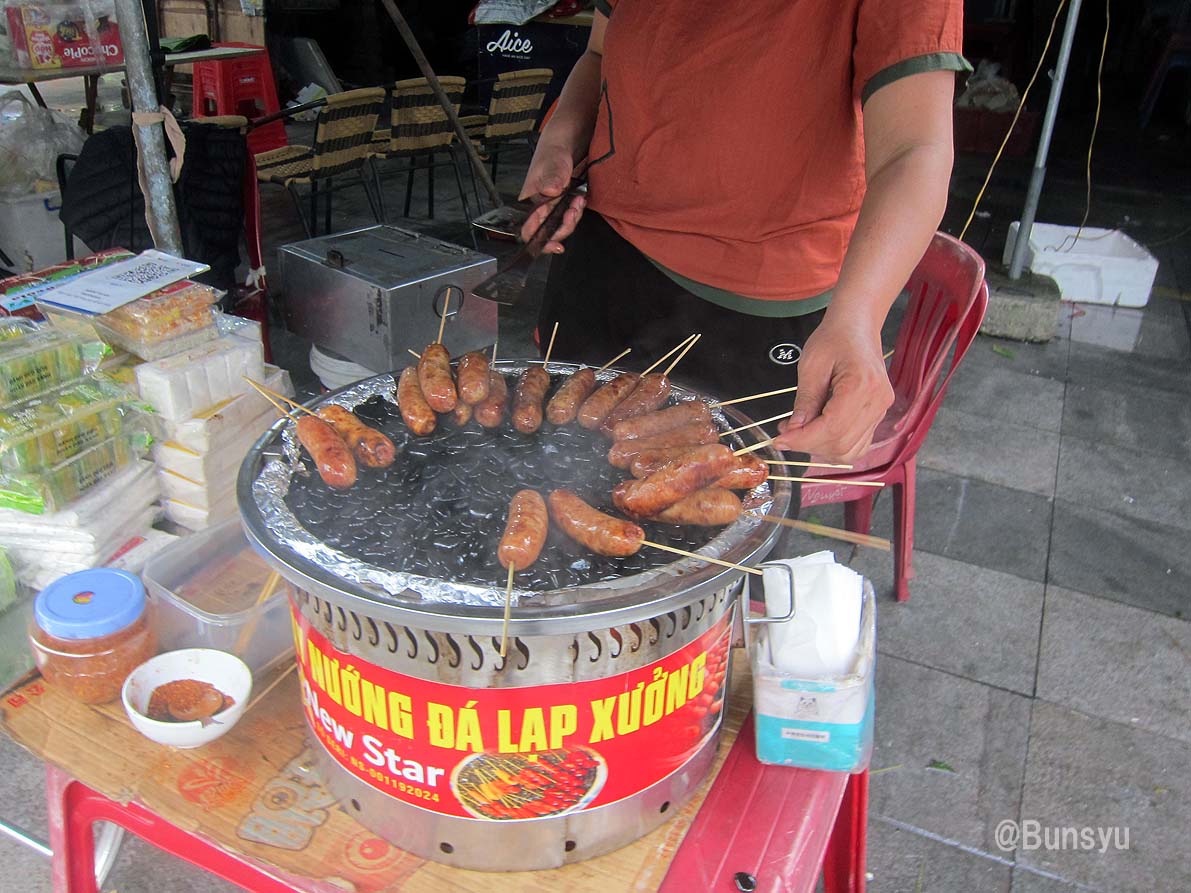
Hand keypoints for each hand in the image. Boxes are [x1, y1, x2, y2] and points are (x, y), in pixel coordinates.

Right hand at [518, 143, 586, 252]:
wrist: (568, 141)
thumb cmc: (554, 149)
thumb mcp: (553, 161)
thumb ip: (551, 176)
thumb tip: (550, 191)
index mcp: (529, 201)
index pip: (528, 230)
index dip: (541, 240)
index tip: (556, 243)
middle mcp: (539, 208)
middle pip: (548, 233)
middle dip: (564, 227)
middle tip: (574, 211)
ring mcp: (552, 207)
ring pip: (561, 226)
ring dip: (573, 218)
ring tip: (579, 201)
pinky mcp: (563, 204)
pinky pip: (570, 217)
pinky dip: (577, 212)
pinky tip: (580, 200)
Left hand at [772, 319, 893, 463]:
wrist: (857, 326)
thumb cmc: (834, 337)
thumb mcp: (811, 365)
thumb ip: (805, 402)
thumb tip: (793, 432)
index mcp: (862, 385)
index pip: (832, 427)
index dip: (803, 439)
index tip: (780, 440)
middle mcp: (877, 401)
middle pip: (841, 443)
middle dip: (809, 445)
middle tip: (786, 434)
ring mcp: (881, 409)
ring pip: (851, 451)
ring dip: (822, 449)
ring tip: (801, 432)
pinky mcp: (878, 413)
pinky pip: (858, 444)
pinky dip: (835, 446)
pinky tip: (818, 432)